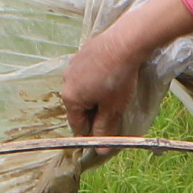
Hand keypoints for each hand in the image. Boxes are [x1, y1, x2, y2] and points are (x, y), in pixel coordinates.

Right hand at [61, 0, 192, 139]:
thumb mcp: (114, 109)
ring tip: (114, 90)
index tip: (106, 130)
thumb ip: (105, 129)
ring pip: (83, 88)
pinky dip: (96, 78)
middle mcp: (66, 82)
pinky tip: (112, 74)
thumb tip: (100, 151)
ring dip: (95, 94)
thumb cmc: (119, 79)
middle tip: (114, 109)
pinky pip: (87, 73)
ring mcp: (73, 65)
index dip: (92, 132)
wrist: (126, 42)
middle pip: (79, 106)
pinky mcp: (82, 53)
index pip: (77, 125)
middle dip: (94, 111)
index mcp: (71, 98)